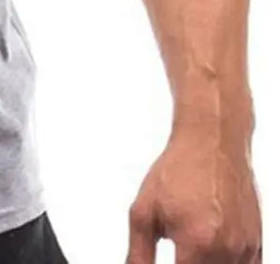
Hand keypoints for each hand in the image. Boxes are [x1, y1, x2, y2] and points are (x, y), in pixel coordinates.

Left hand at [126, 128, 261, 262]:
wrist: (212, 143)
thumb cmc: (178, 171)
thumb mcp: (144, 210)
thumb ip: (138, 252)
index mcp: (196, 243)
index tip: (168, 261)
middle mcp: (226, 250)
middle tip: (178, 249)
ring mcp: (246, 249)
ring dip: (206, 263)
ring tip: (191, 239)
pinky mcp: (257, 244)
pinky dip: (225, 263)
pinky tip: (209, 247)